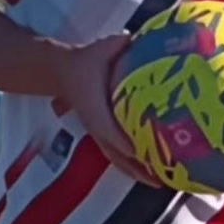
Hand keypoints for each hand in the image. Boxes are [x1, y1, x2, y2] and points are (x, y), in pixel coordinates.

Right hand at [58, 34, 160, 187]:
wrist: (63, 71)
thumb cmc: (86, 60)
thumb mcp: (102, 48)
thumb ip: (118, 44)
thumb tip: (136, 39)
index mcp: (95, 104)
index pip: (107, 126)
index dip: (122, 138)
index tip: (138, 150)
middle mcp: (96, 123)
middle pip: (115, 152)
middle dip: (136, 166)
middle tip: (160, 178)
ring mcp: (97, 132)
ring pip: (115, 158)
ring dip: (135, 172)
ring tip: (159, 184)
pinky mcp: (101, 134)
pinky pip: (115, 155)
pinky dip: (130, 167)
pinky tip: (147, 175)